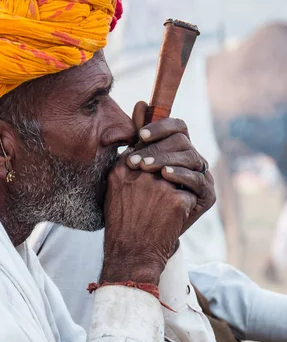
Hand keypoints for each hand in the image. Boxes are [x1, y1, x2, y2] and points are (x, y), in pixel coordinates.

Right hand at [102, 154, 196, 285]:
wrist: (131, 256)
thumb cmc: (123, 226)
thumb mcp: (115, 193)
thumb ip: (128, 170)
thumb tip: (144, 153)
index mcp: (121, 169)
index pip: (146, 145)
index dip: (158, 151)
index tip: (159, 165)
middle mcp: (138, 172)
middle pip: (168, 152)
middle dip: (175, 162)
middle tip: (171, 180)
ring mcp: (158, 185)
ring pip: (183, 170)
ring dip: (181, 184)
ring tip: (171, 202)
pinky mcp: (175, 199)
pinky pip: (191, 193)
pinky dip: (187, 206)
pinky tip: (175, 218)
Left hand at [125, 101, 215, 233]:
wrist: (141, 238)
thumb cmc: (136, 199)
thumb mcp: (134, 166)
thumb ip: (140, 137)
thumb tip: (141, 103)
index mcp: (177, 149)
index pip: (177, 126)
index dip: (161, 126)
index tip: (141, 135)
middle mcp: (192, 159)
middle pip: (182, 141)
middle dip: (157, 149)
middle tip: (135, 161)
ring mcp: (201, 176)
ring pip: (190, 157)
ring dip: (165, 160)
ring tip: (145, 168)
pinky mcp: (206, 195)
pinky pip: (198, 180)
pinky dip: (180, 176)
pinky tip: (164, 177)